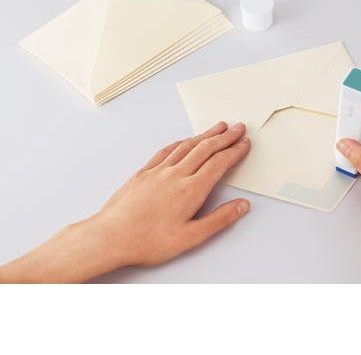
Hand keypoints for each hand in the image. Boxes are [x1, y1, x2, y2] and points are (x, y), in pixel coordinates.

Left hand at [0, 121, 250, 282]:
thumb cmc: (147, 241)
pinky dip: (181, 142)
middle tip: (238, 128)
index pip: (219, 163)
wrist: (110, 236)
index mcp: (191, 190)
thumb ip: (219, 219)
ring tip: (217, 127)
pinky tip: (185, 140)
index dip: (234, 151)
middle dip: (225, 136)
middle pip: (206, 148)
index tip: (244, 143)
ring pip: (187, 145)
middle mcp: (176, 175)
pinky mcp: (144, 172)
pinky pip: (167, 150)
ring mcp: (159, 171)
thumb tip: (241, 206)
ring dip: (205, 134)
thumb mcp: (189, 238)